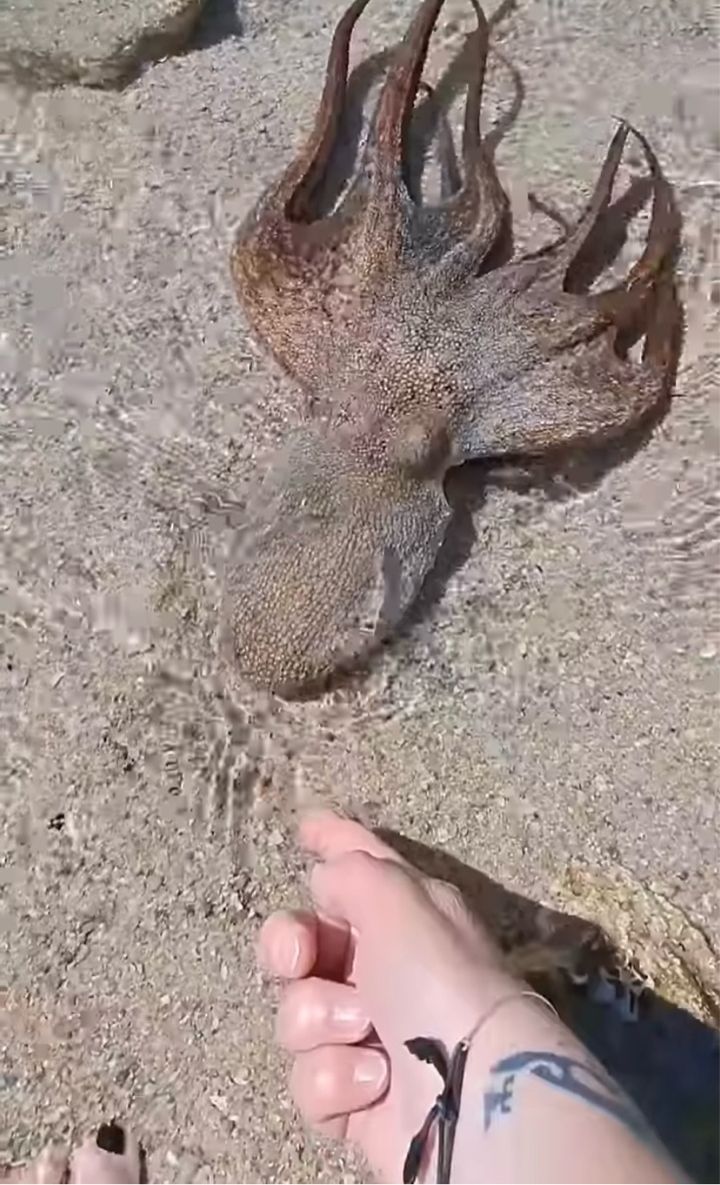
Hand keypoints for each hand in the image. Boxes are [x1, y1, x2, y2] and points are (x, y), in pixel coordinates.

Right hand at [257, 811, 518, 1180]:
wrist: (468, 1093)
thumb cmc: (439, 979)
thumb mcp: (397, 898)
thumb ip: (352, 870)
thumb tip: (325, 877)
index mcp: (406, 914)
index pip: (360, 865)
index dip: (333, 842)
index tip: (307, 824)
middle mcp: (385, 969)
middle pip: (301, 945)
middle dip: (289, 947)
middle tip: (301, 957)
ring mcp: (368, 1035)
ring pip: (296, 1014)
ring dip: (323, 1020)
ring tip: (367, 1032)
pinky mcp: (355, 1099)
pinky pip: (311, 1079)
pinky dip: (337, 1080)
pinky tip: (375, 1080)